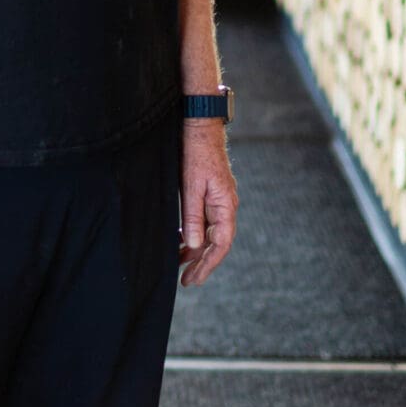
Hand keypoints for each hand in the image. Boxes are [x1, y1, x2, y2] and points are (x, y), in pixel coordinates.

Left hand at [178, 120, 237, 286]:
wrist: (198, 124)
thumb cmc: (195, 152)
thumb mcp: (191, 186)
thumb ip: (193, 216)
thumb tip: (195, 245)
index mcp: (226, 205)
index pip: (222, 244)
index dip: (208, 264)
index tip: (194, 279)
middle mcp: (225, 205)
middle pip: (217, 242)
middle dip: (201, 263)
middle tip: (186, 282)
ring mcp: (218, 200)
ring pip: (210, 233)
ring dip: (196, 250)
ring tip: (179, 265)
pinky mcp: (209, 194)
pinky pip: (204, 221)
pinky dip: (194, 234)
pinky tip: (181, 241)